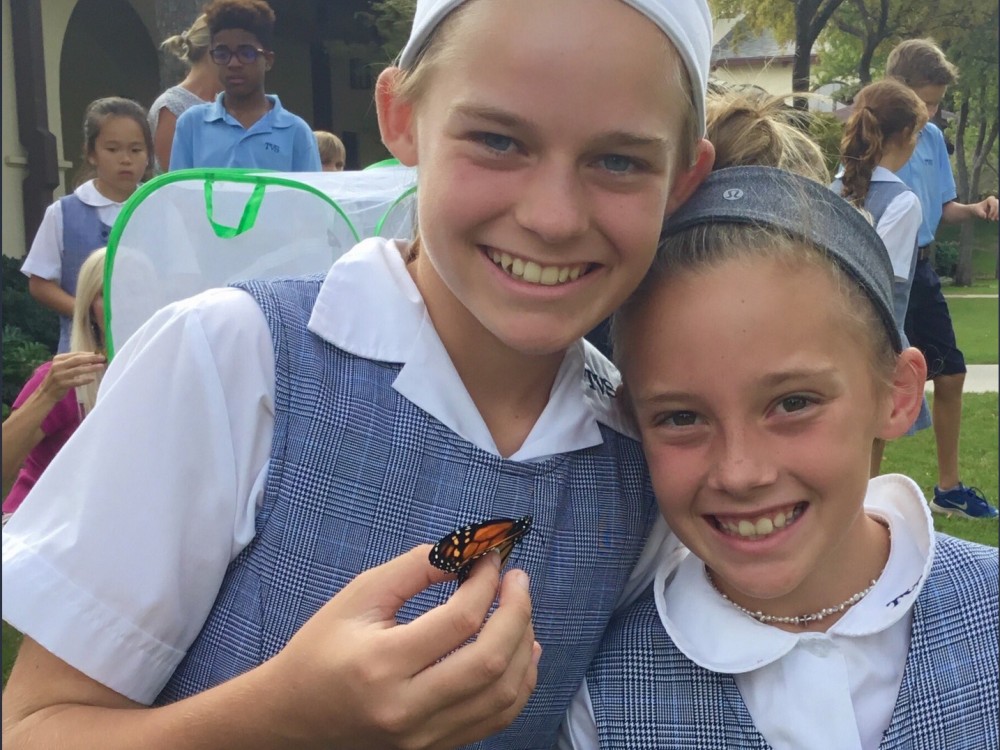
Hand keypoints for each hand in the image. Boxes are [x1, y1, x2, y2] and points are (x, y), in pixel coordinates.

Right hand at [38, 352, 105, 402]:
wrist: (46, 393)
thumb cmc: (59, 378)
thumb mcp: (64, 367)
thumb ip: (75, 362)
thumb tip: (93, 357)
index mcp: (58, 359)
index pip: (76, 354)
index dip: (89, 354)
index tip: (100, 354)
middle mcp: (58, 365)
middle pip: (77, 360)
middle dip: (91, 358)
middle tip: (103, 359)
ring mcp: (59, 375)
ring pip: (77, 370)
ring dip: (91, 368)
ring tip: (101, 367)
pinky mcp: (61, 384)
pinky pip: (76, 382)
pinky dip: (84, 380)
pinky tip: (92, 379)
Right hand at [260, 545, 539, 749]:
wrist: (292, 717)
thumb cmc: (321, 649)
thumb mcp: (359, 596)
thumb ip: (414, 567)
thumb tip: (468, 553)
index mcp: (381, 664)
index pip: (459, 620)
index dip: (485, 582)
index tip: (491, 559)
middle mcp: (406, 708)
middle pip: (490, 660)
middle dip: (517, 611)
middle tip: (517, 580)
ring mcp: (424, 737)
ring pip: (502, 694)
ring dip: (523, 644)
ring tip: (520, 609)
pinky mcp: (436, 749)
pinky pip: (496, 719)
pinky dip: (518, 681)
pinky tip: (521, 649)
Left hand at [974, 195, 998, 220]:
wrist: (978, 210)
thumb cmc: (978, 209)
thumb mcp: (977, 211)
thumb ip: (981, 213)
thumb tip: (985, 216)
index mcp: (990, 199)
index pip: (994, 205)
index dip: (993, 211)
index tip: (989, 217)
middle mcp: (995, 200)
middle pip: (998, 207)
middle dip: (996, 213)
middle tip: (992, 219)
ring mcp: (997, 204)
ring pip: (999, 209)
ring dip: (998, 215)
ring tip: (994, 220)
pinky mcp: (998, 208)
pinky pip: (999, 212)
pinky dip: (998, 215)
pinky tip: (996, 219)